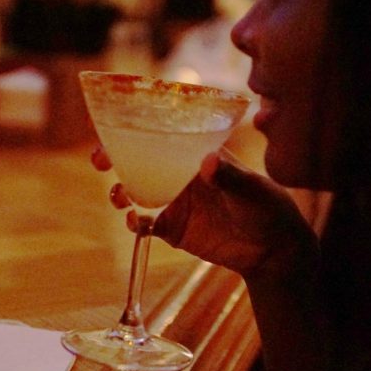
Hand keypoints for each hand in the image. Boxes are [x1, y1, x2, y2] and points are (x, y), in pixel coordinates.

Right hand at [91, 146, 318, 278]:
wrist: (271, 249)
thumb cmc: (267, 206)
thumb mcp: (251, 188)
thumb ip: (228, 176)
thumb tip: (208, 162)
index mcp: (196, 152)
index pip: (161, 132)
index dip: (133, 126)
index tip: (109, 120)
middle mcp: (179, 173)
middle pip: (137, 159)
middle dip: (112, 156)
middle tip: (99, 160)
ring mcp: (173, 200)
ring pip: (134, 190)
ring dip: (119, 190)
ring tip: (118, 197)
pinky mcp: (172, 228)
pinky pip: (144, 223)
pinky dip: (134, 222)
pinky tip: (135, 223)